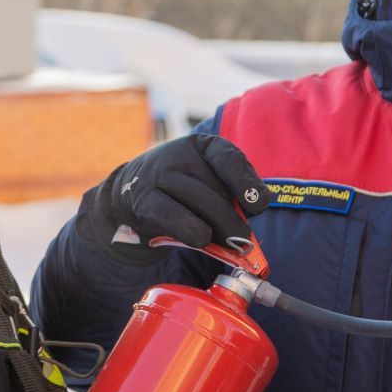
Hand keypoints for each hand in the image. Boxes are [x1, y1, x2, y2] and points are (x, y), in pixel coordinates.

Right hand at [78, 134, 267, 263]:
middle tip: (244, 241)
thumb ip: (232, 196)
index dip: (246, 182)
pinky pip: (170, 215)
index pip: (228, 158)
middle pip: (215, 190)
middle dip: (233, 220)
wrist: (132, 193)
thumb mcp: (209, 183)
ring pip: (197, 203)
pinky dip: (189, 229)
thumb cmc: (184, 191)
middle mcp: (180, 154)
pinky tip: (201, 239)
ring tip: (230, 245)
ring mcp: (158, 174)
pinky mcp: (142, 198)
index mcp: (203, 145)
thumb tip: (248, 222)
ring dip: (217, 229)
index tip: (259, 205)